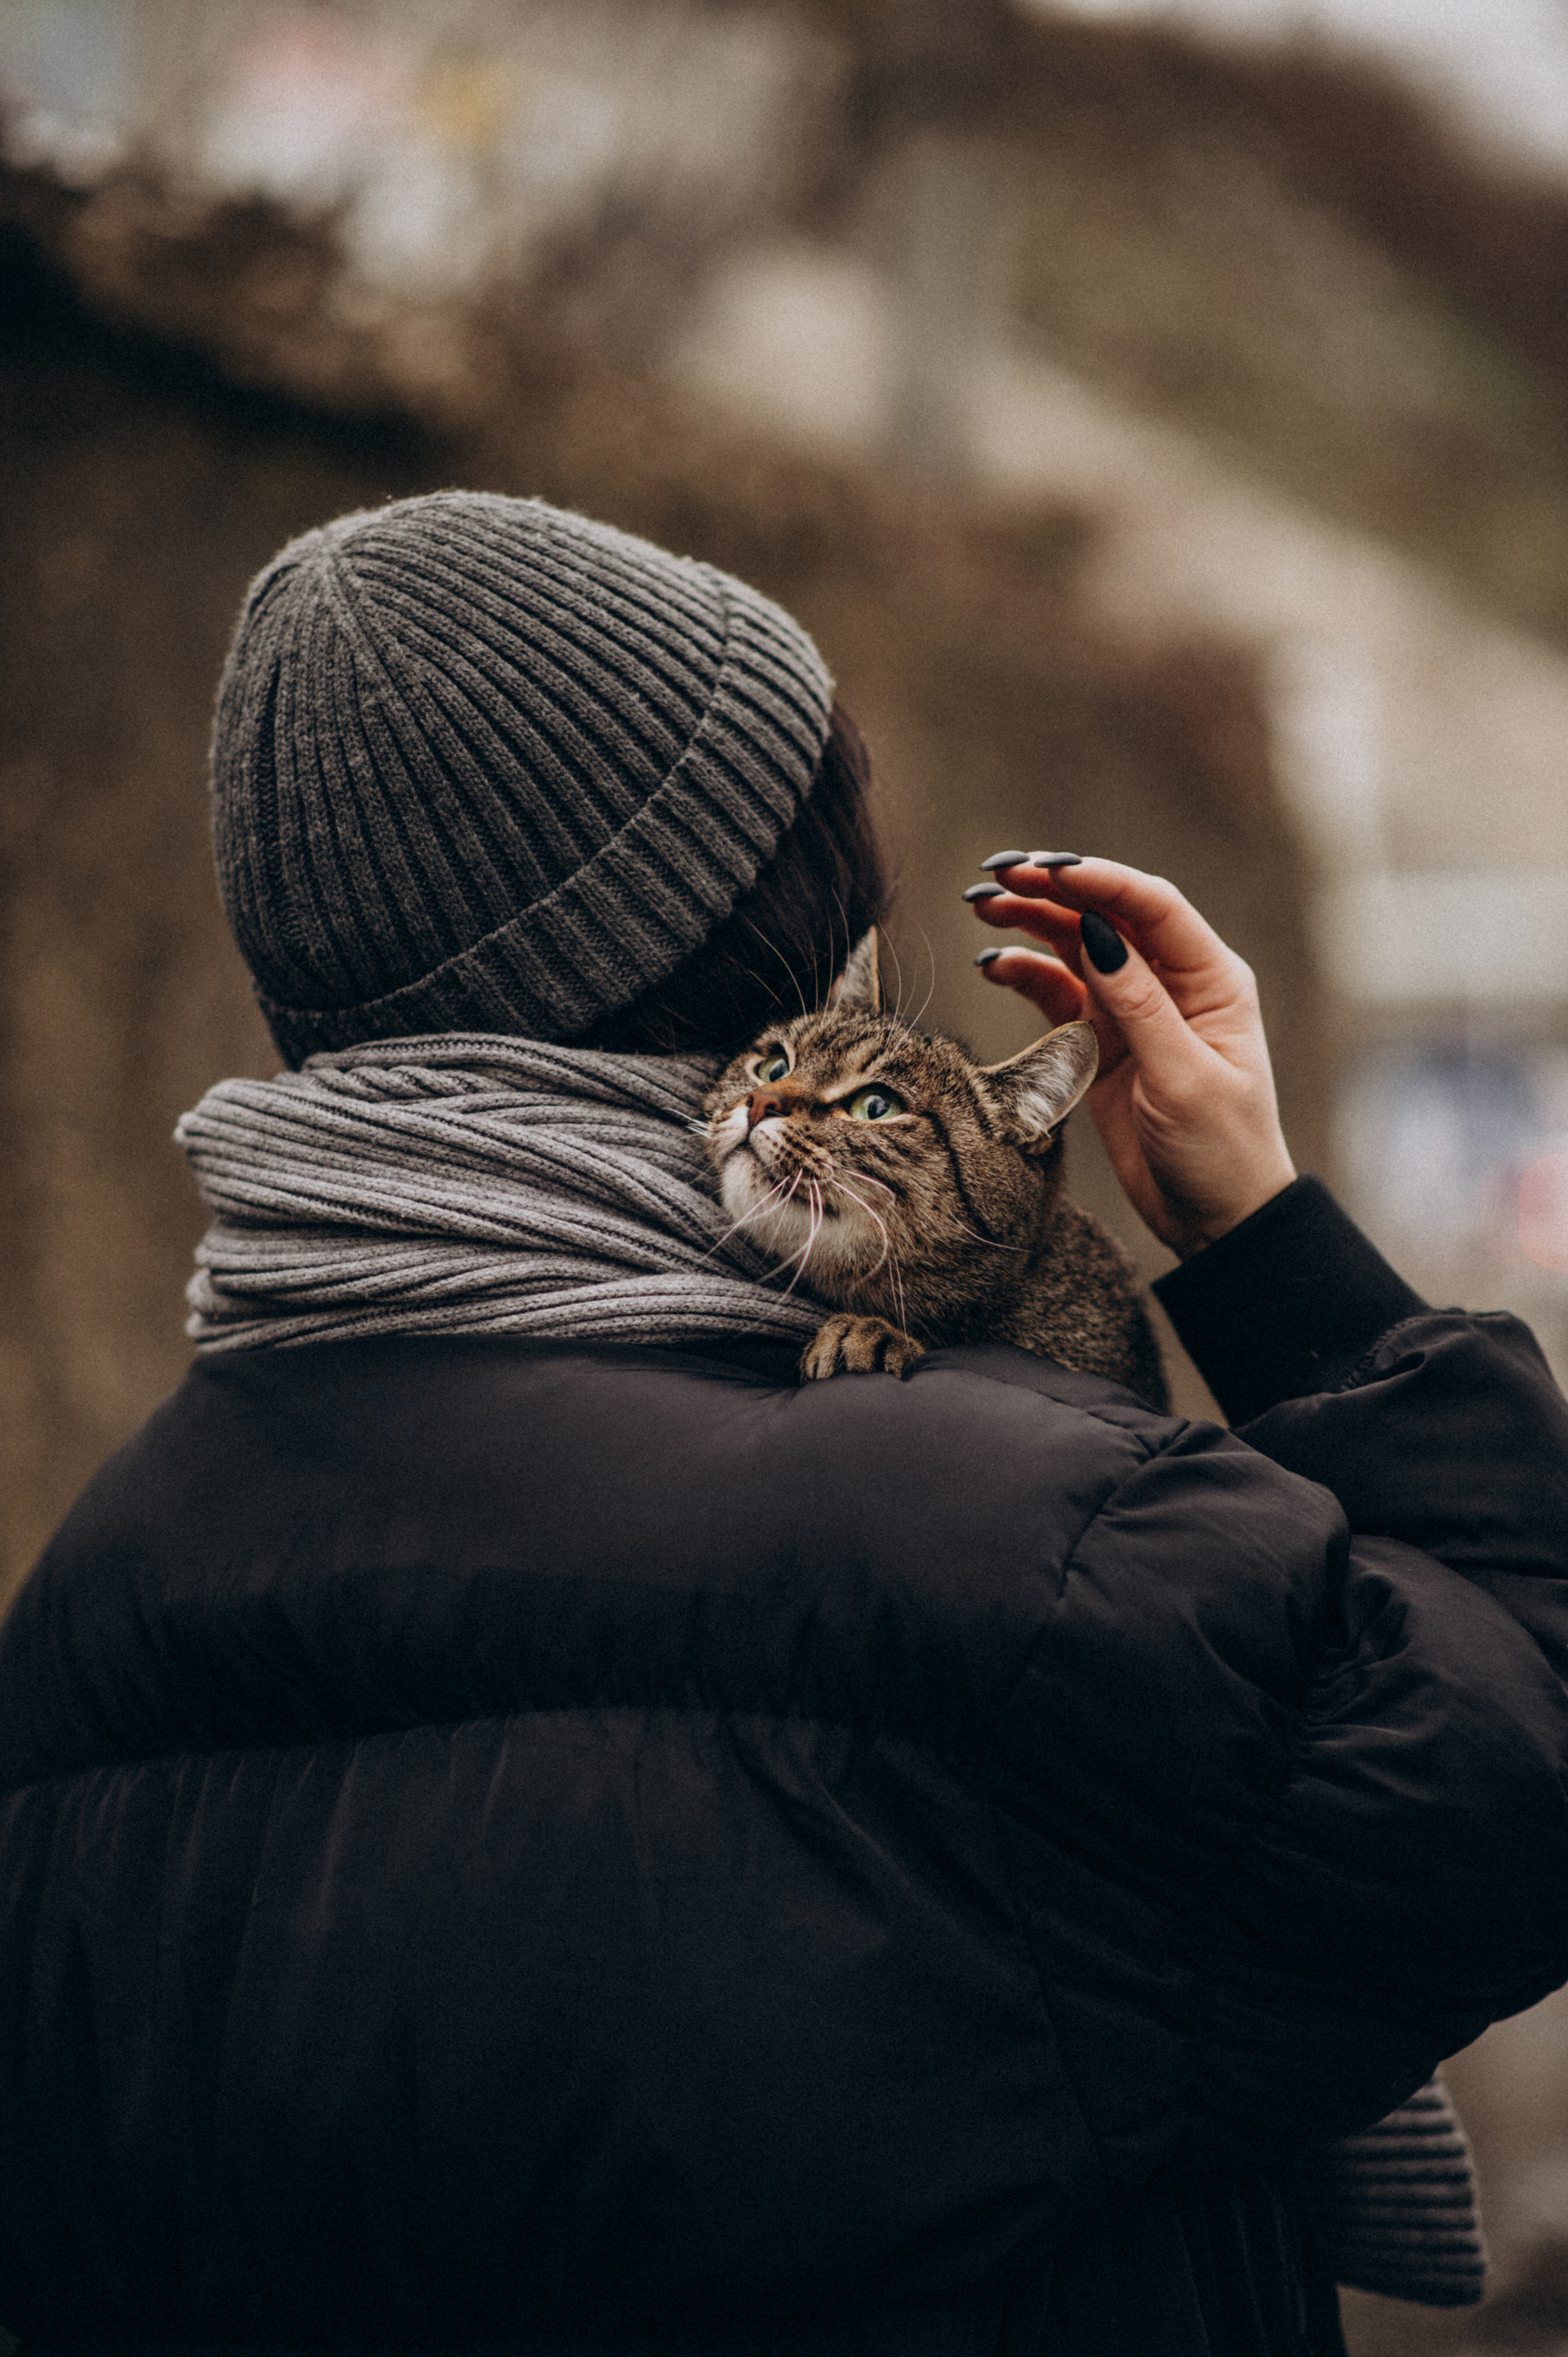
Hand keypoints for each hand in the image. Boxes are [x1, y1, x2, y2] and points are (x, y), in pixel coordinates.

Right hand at [968, 856, 1295, 1256]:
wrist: (1215, 1219)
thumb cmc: (1221, 1150)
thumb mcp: (1183, 1078)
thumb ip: (1138, 1005)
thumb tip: (1097, 934)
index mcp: (1211, 981)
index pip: (1152, 907)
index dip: (1098, 881)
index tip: (1045, 868)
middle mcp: (1172, 984)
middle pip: (1106, 916)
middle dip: (1053, 891)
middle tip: (998, 878)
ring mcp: (1133, 1011)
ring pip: (1076, 947)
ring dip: (1031, 924)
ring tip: (983, 909)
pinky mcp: (1101, 1042)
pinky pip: (1057, 994)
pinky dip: (1025, 975)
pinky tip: (994, 965)